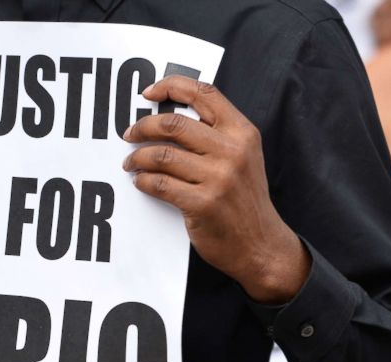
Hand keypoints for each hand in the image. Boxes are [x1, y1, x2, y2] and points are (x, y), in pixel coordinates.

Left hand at [122, 76, 309, 303]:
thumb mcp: (244, 157)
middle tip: (130, 134)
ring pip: (161, 154)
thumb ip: (217, 134)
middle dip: (143, 126)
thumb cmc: (245, 200)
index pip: (204, 93)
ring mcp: (218, 178)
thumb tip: (170, 117)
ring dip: (137, 157)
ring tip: (131, 163)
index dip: (171, 86)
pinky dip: (143, 180)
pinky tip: (140, 181)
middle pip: (173, 123)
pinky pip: (159, 184)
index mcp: (242, 133)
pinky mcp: (202, 204)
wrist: (261, 245)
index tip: (149, 93)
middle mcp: (232, 151)